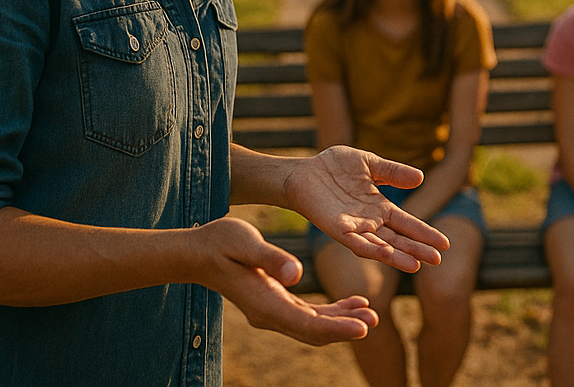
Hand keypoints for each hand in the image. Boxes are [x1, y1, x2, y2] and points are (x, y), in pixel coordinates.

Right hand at [195, 217, 380, 344]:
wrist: (198, 253)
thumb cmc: (220, 242)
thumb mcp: (245, 242)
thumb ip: (271, 258)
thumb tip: (295, 275)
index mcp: (265, 303)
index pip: (308, 324)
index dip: (338, 328)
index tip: (363, 327)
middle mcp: (269, 314)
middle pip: (313, 331)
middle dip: (345, 329)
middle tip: (375, 321)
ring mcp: (272, 311)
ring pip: (313, 326)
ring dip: (341, 322)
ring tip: (371, 314)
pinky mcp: (275, 303)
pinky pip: (307, 316)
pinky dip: (330, 314)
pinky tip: (352, 304)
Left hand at [285, 147, 450, 271]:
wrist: (303, 171)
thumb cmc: (334, 166)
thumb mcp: (370, 164)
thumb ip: (393, 172)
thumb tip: (421, 177)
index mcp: (380, 207)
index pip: (407, 223)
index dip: (424, 233)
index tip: (444, 244)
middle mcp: (370, 222)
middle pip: (398, 239)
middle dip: (417, 249)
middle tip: (438, 260)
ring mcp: (355, 229)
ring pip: (380, 246)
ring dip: (398, 256)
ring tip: (417, 265)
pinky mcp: (338, 230)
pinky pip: (357, 243)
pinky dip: (372, 249)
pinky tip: (386, 254)